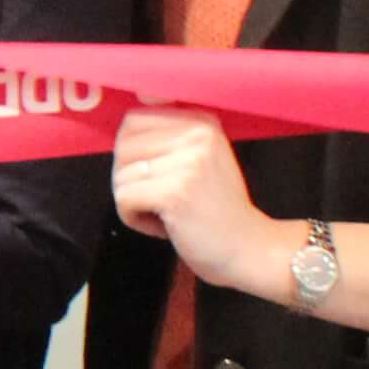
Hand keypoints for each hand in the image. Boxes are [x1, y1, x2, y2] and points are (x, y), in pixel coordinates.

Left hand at [110, 107, 278, 291]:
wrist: (248, 248)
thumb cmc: (217, 209)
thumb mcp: (201, 159)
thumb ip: (168, 140)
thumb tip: (122, 134)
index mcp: (201, 122)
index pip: (133, 121)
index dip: (132, 154)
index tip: (160, 178)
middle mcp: (196, 134)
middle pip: (122, 147)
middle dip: (130, 180)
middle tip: (161, 201)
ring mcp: (187, 163)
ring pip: (120, 175)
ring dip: (134, 202)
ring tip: (167, 214)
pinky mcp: (174, 192)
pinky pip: (123, 199)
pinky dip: (134, 219)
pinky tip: (164, 226)